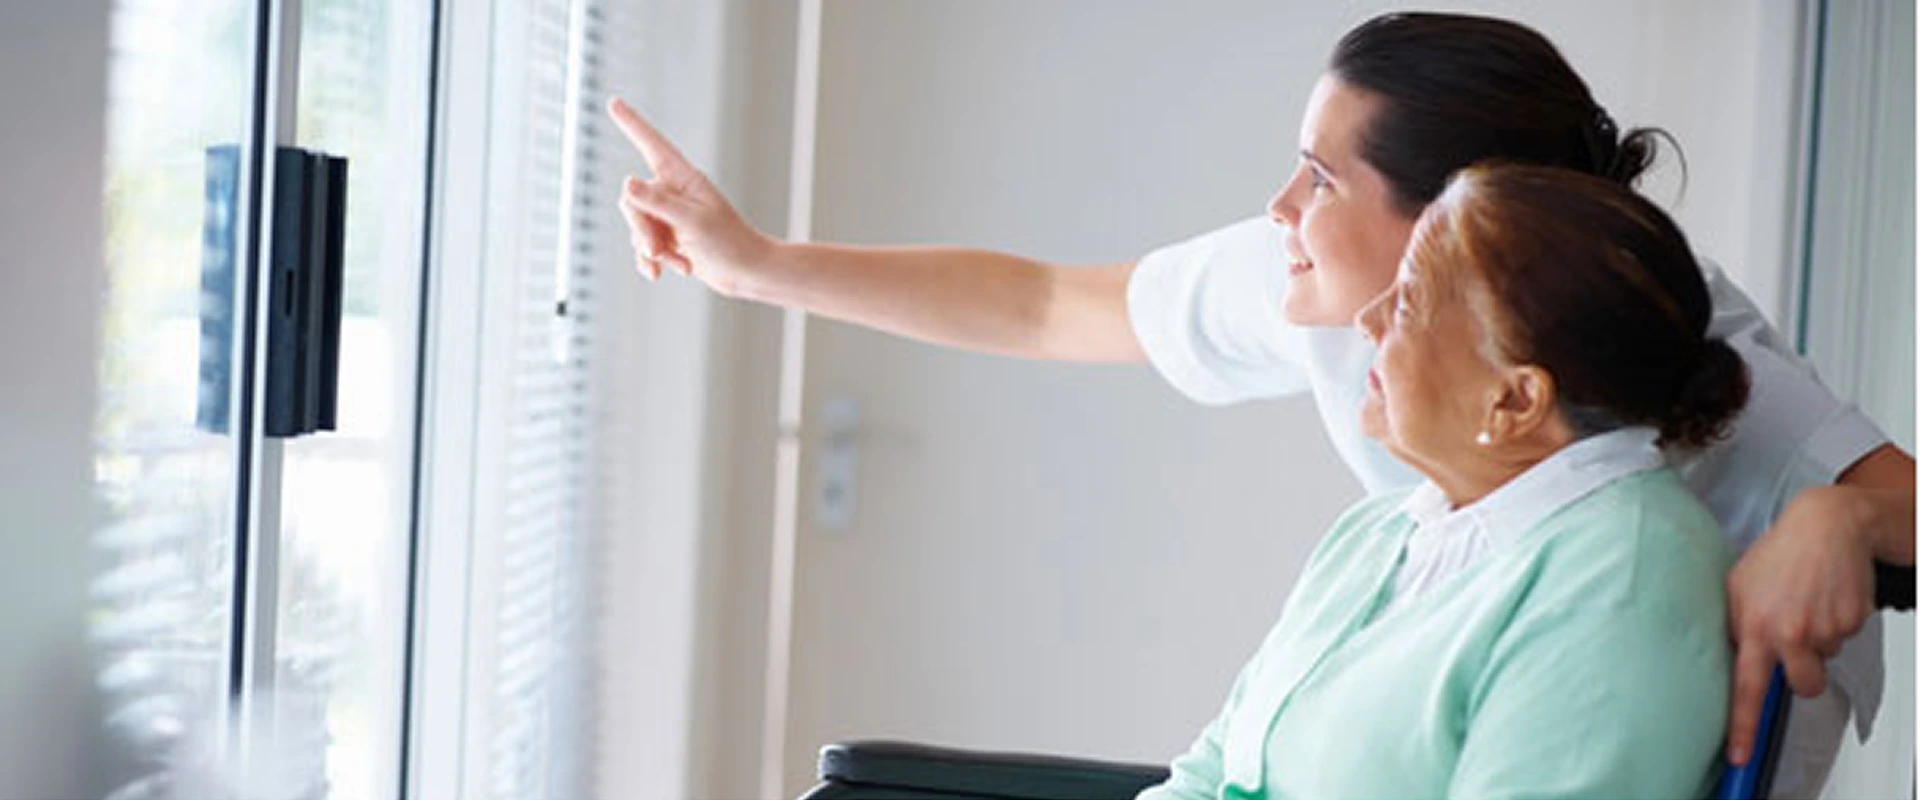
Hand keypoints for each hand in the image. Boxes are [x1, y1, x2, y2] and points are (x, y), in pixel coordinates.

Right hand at [606, 96, 775, 295]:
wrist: (746, 272)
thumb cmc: (729, 243)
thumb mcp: (692, 221)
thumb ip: (657, 203)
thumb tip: (627, 182)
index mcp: (684, 177)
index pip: (652, 144)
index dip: (632, 124)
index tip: (614, 102)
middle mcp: (673, 191)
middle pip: (632, 200)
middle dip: (642, 229)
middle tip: (659, 251)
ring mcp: (669, 214)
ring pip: (636, 226)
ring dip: (652, 250)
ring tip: (679, 264)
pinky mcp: (667, 237)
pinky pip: (642, 246)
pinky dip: (650, 262)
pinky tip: (660, 275)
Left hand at [1722, 485, 1875, 764]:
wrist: (1827, 525)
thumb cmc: (1780, 554)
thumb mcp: (1738, 587)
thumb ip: (1735, 626)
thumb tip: (1731, 658)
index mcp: (1754, 626)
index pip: (1746, 687)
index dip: (1742, 726)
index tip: (1737, 756)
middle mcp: (1789, 633)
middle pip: (1803, 687)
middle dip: (1804, 673)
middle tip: (1798, 640)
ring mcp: (1824, 629)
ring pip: (1825, 661)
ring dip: (1820, 644)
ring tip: (1809, 606)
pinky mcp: (1851, 622)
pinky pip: (1844, 640)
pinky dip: (1837, 623)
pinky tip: (1827, 596)